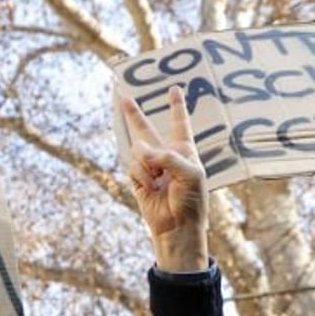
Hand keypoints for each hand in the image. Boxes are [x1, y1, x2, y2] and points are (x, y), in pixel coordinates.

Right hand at [120, 86, 207, 271]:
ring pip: (139, 152)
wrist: (177, 226)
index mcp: (184, 151)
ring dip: (147, 165)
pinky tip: (151, 187)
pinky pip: (133, 167)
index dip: (177, 107)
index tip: (174, 89)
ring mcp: (149, 168)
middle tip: (123, 96)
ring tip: (158, 181)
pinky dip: (142, 176)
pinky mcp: (137, 180)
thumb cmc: (191, 200)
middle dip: (134, 114)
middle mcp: (165, 156)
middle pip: (147, 130)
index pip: (180, 124)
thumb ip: (167, 157)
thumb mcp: (190, 174)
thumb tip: (140, 149)